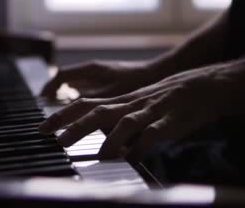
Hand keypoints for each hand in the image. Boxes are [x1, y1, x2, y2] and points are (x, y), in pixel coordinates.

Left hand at [39, 63, 234, 162]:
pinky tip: (134, 158)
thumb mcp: (136, 105)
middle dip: (76, 126)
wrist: (201, 86)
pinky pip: (153, 134)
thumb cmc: (165, 100)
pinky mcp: (169, 122)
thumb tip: (95, 138)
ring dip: (111, 139)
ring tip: (99, 156)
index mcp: (120, 101)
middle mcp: (130, 104)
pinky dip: (142, 146)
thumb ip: (116, 120)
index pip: (84, 105)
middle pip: (98, 112)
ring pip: (126, 122)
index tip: (42, 129)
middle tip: (58, 142)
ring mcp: (150, 112)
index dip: (62, 116)